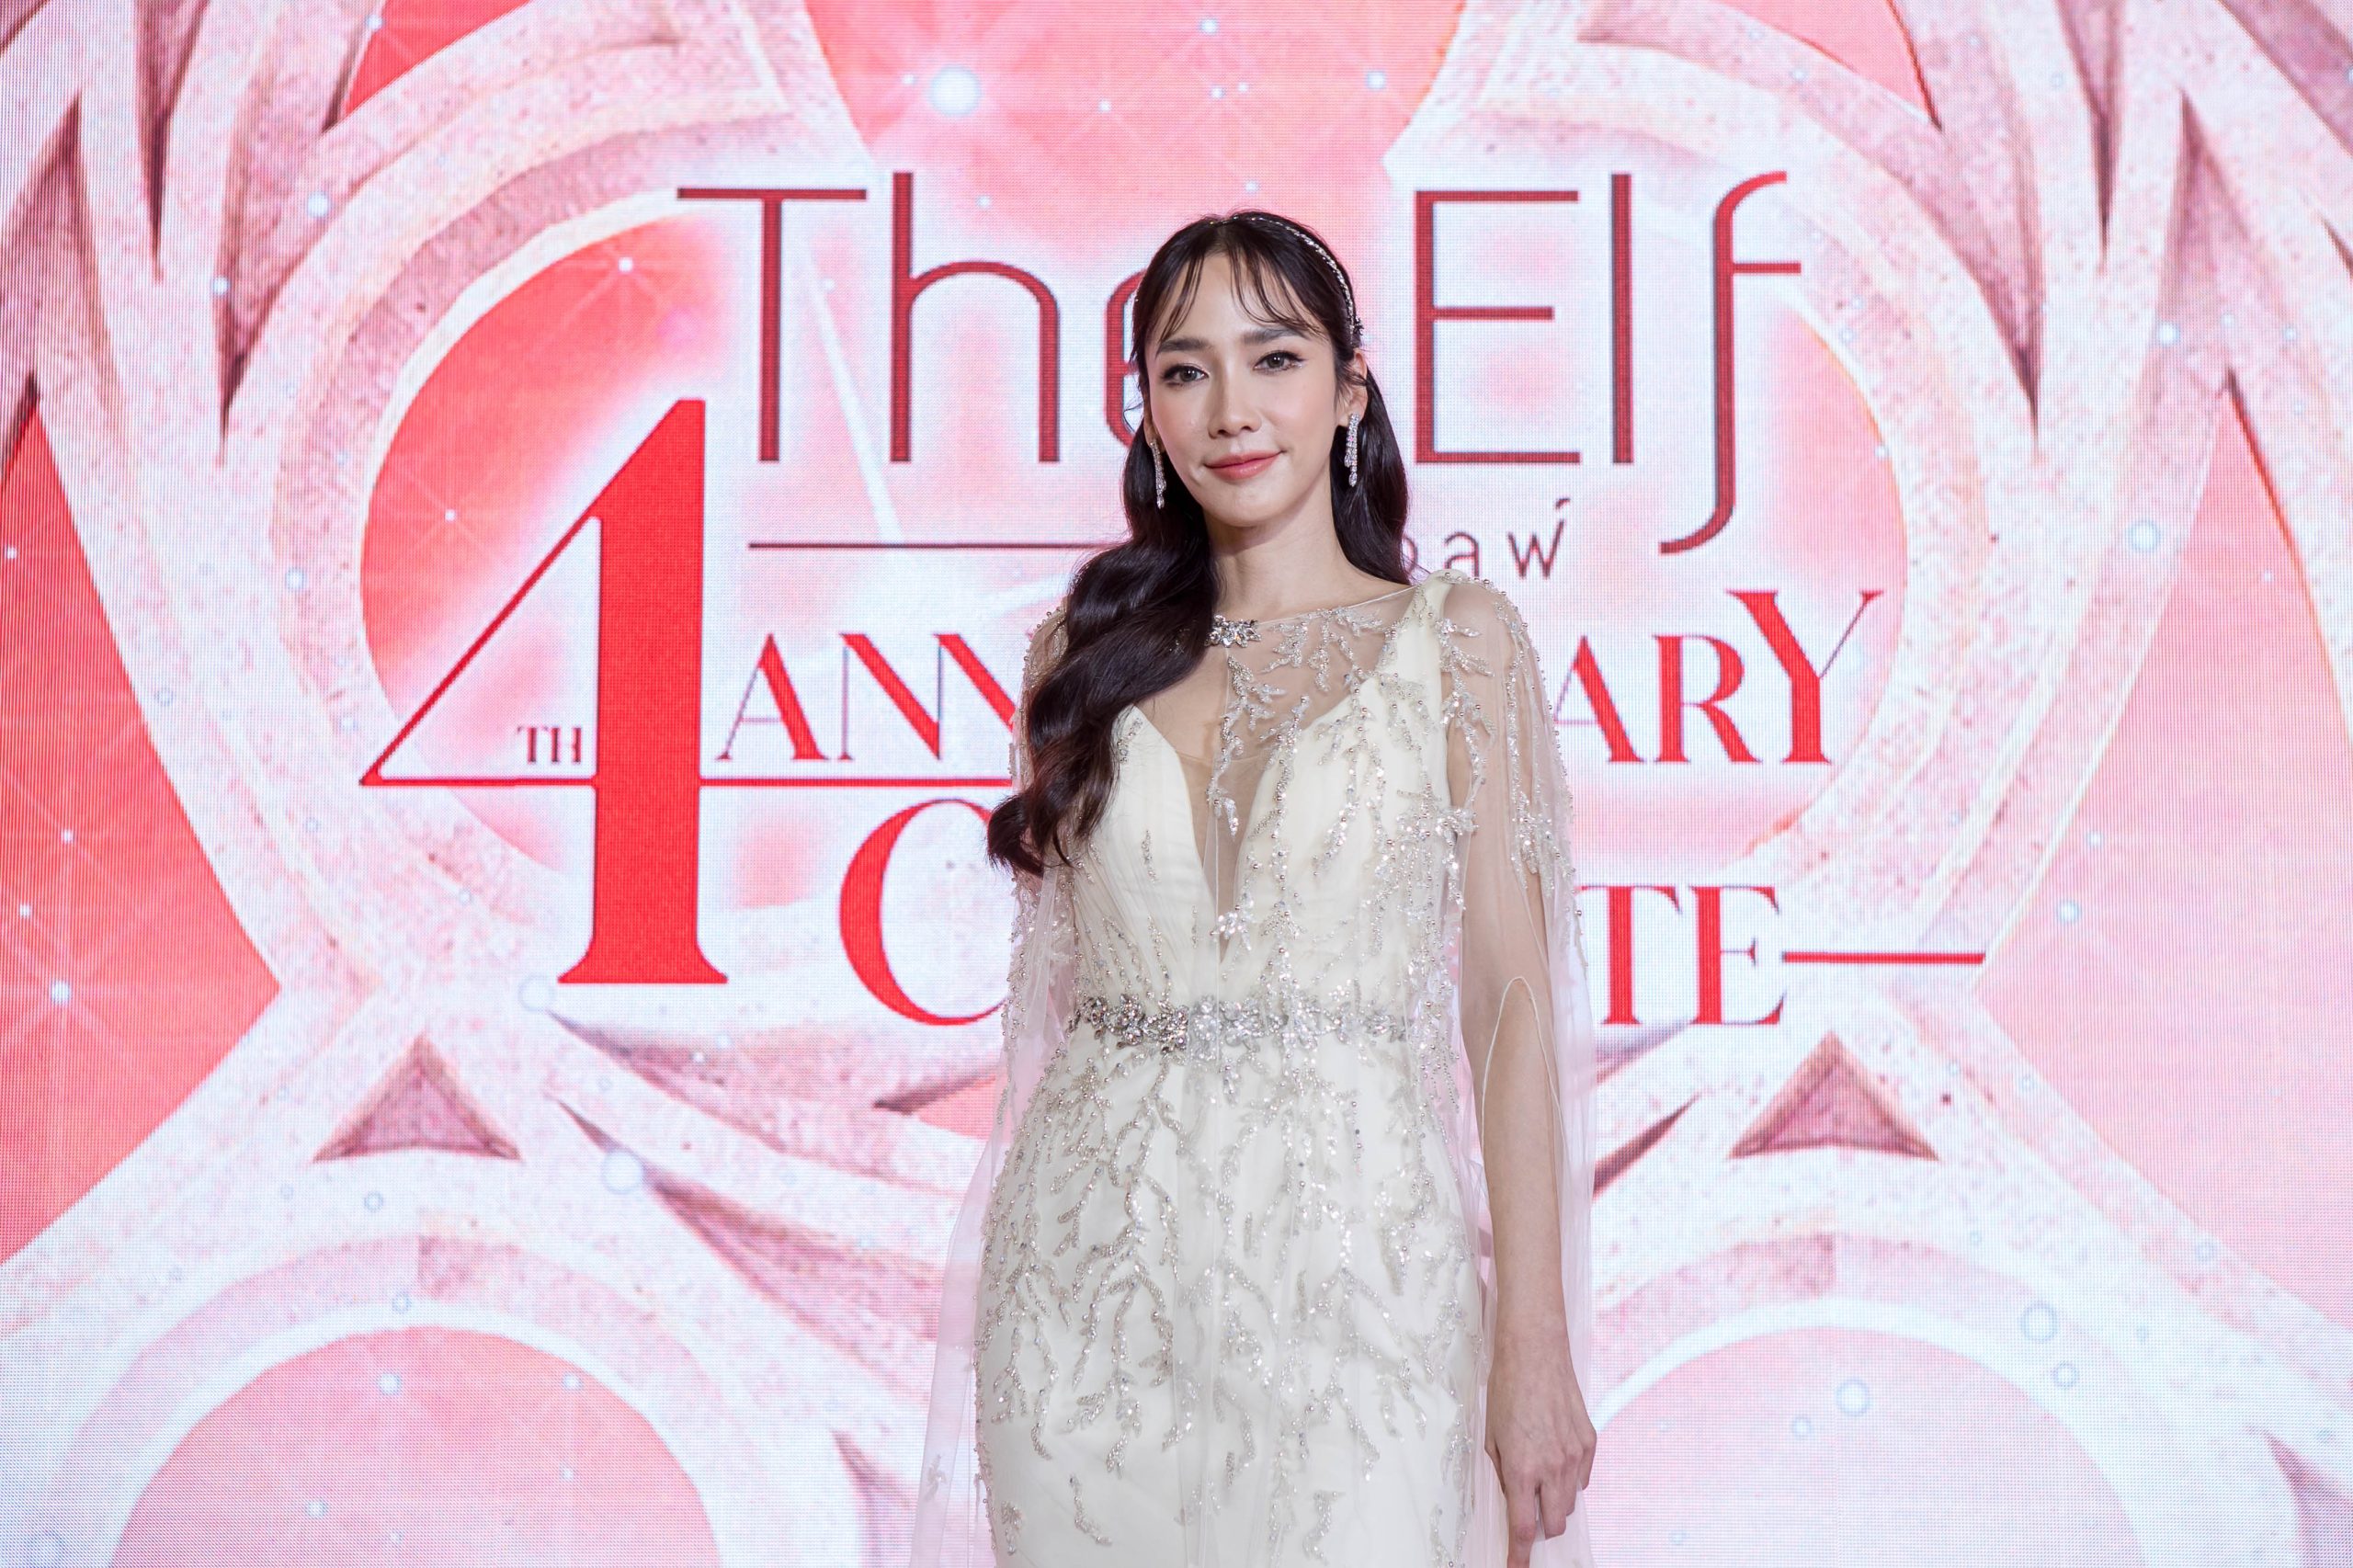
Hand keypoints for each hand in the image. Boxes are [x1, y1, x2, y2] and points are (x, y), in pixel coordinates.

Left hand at [1485, 1311, 1596, 1567]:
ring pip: (1570, 1503)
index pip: (1523, 1527)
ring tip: (1540, 1480)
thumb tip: (1511, 1497)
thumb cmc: (1506, 1389)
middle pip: (1554, 1523)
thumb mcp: (1491, 1435)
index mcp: (1521, 1468)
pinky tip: (1556, 1461)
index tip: (1515, 1566)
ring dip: (1555, 1503)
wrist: (1535, 1351)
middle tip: (1527, 1516)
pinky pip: (1583, 1478)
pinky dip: (1570, 1480)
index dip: (1519, 1553)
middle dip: (1540, 1528)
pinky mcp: (1590, 1442)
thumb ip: (1502, 1471)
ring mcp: (1575, 1455)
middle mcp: (1553, 1467)